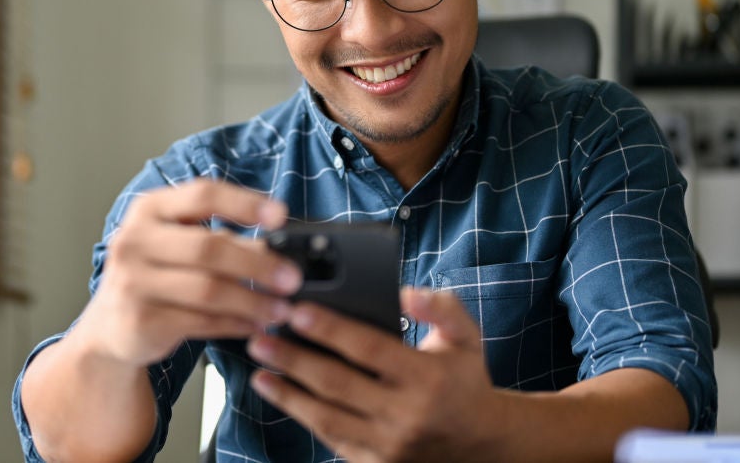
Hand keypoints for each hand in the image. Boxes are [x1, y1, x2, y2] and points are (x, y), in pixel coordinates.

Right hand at [77, 179, 303, 367]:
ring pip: (208, 290)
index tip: (281, 216)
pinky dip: (236, 324)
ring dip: (253, 301)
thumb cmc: (153, 277)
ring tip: (281, 309)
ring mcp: (133, 282)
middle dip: (258, 264)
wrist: (109, 327)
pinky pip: (201, 322)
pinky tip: (255, 326)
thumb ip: (224, 241)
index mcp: (149, 209)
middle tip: (292, 277)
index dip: (244, 203)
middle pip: (208, 247)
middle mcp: (134, 241)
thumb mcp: (180, 246)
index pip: (202, 195)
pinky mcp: (140, 321)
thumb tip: (278, 248)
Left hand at [246, 287, 502, 462]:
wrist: (480, 444)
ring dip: (287, 392)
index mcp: (427, 378)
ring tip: (259, 369)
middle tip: (260, 338)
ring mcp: (389, 446)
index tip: (297, 311)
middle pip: (338, 384)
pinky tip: (281, 394)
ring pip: (327, 418)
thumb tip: (406, 294)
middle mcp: (406, 415)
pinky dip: (303, 415)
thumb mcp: (466, 336)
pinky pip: (332, 438)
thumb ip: (441, 308)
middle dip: (294, 359)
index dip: (330, 330)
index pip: (369, 349)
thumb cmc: (464, 380)